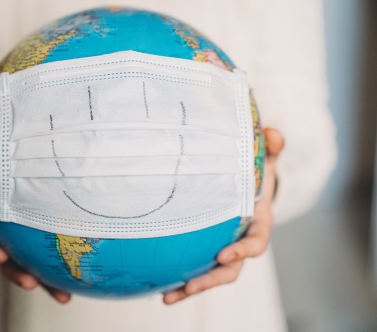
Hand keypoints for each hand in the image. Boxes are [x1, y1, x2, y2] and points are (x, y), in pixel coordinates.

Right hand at [0, 148, 70, 303]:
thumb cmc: (1, 167)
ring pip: (32, 268)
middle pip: (9, 263)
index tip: (0, 254)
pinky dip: (63, 274)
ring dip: (45, 283)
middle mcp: (6, 237)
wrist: (21, 168)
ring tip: (63, 297)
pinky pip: (52, 261)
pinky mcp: (44, 243)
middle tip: (30, 282)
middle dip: (18, 274)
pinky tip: (79, 283)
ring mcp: (25, 243)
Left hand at [163, 128, 283, 304]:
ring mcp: (223, 247)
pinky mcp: (206, 248)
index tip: (224, 254)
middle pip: (231, 269)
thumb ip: (270, 148)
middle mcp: (240, 241)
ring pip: (210, 274)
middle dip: (211, 280)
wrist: (246, 184)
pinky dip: (179, 278)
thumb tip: (272, 135)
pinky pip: (194, 266)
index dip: (243, 252)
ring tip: (168, 296)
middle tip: (190, 285)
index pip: (255, 243)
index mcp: (257, 223)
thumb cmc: (256, 172)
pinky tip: (159, 287)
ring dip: (191, 287)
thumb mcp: (265, 158)